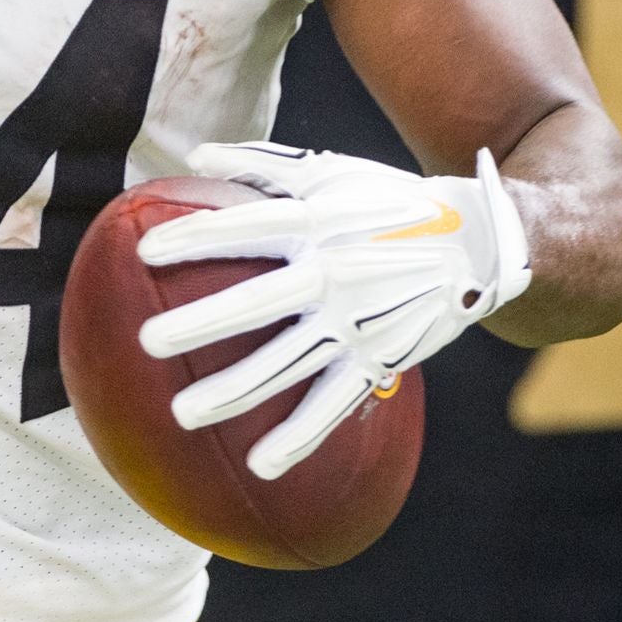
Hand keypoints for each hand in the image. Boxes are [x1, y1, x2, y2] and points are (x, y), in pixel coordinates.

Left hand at [133, 142, 531, 480]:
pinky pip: (333, 401)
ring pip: (286, 362)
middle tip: (148, 342)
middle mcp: (334, 273)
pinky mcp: (378, 357)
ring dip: (233, 391)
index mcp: (319, 222)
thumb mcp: (332, 170)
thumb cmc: (386, 201)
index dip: (195, 239)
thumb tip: (196, 158)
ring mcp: (357, 321)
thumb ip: (262, 164)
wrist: (477, 241)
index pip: (246, 229)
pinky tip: (262, 463)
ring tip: (181, 412)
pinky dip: (300, 435)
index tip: (145, 254)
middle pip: (258, 302)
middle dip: (201, 323)